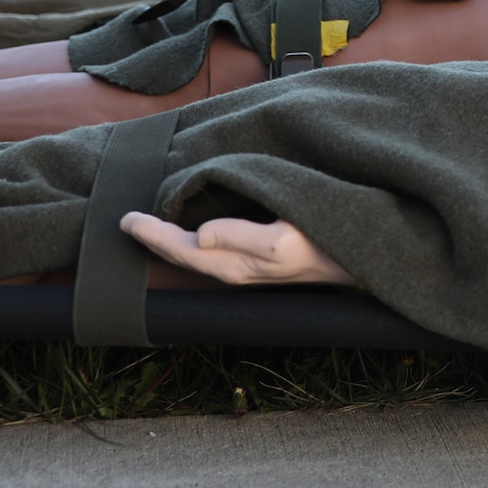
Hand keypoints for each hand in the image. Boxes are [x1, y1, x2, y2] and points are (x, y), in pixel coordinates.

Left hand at [120, 211, 356, 286]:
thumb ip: (241, 236)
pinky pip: (215, 248)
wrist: (361, 256)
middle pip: (184, 255)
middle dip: (155, 239)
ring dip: (173, 239)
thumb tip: (198, 234)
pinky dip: (195, 236)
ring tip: (152, 224)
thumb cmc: (326, 243)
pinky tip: (195, 226)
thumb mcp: (284, 239)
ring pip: (198, 252)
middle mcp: (237, 268)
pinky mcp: (262, 256)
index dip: (152, 235)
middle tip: (127, 221)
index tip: (126, 219)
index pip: (182, 250)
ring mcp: (250, 264)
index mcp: (236, 265)